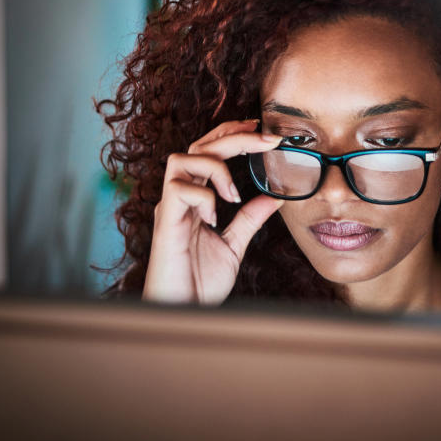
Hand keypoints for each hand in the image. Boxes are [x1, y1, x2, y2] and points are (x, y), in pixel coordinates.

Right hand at [142, 119, 284, 304]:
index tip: (259, 128)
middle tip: (266, 139)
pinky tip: (214, 217)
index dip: (231, 133)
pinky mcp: (166, 223)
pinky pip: (179, 190)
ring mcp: (170, 208)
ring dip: (215, 167)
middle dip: (234, 137)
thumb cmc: (199, 283)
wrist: (181, 313)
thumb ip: (249, 219)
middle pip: (199, 146)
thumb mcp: (233, 246)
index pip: (208, 150)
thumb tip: (275, 198)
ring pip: (183, 158)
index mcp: (194, 197)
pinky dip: (203, 196)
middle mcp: (179, 197)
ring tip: (233, 193)